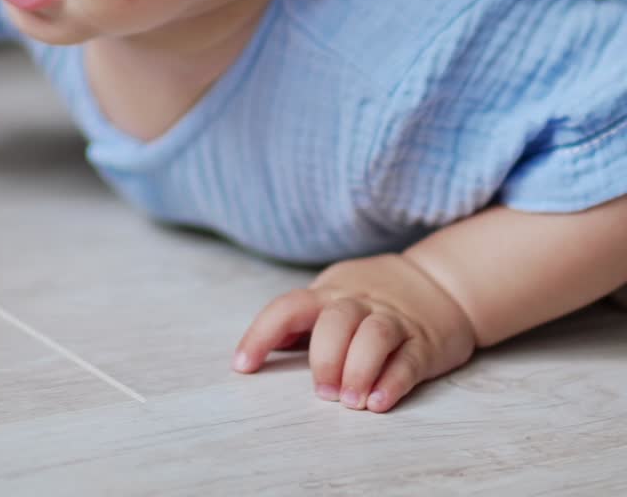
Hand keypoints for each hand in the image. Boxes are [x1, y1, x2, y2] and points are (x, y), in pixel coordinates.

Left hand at [232, 253, 476, 412]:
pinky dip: (392, 382)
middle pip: (335, 321)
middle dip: (324, 358)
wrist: (441, 281)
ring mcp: (394, 320)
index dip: (261, 334)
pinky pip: (409, 360)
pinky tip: (378, 402)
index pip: (288, 307)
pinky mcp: (425, 342)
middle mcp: (359, 302)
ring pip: (373, 336)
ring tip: (350, 401)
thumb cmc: (374, 296)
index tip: (243, 365)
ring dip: (358, 370)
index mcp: (329, 292)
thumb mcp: (335, 295)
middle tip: (322, 392)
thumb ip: (306, 320)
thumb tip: (268, 347)